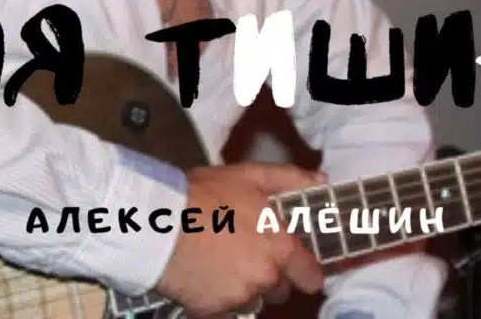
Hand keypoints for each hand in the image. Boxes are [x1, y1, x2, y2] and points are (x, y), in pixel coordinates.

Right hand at [155, 162, 326, 316]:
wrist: (159, 223)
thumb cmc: (204, 195)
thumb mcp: (249, 175)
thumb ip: (289, 179)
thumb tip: (321, 180)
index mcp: (279, 245)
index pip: (310, 275)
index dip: (306, 270)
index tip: (299, 266)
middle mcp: (265, 276)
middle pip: (280, 288)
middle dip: (268, 274)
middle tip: (245, 251)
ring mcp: (240, 297)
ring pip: (253, 300)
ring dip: (244, 288)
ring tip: (221, 261)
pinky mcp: (215, 312)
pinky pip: (226, 312)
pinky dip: (219, 300)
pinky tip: (205, 276)